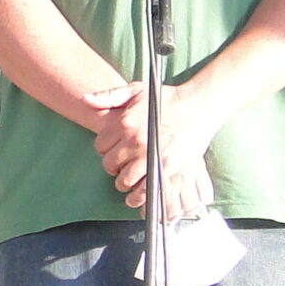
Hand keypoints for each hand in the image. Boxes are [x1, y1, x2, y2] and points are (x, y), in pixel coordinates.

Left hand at [90, 82, 221, 218]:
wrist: (199, 105)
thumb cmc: (168, 97)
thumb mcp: (137, 90)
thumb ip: (109, 95)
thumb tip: (85, 99)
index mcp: (125, 123)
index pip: (100, 146)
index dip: (105, 150)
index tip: (114, 151)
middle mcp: (135, 140)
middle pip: (110, 165)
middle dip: (113, 168)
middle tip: (122, 166)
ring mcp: (151, 156)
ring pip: (124, 180)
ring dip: (124, 184)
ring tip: (130, 181)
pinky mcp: (167, 168)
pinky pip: (144, 190)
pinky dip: (139, 196)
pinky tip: (139, 193)